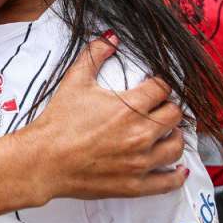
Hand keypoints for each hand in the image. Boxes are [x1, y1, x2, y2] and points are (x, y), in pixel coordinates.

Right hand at [18, 33, 187, 200]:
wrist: (44, 160)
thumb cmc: (59, 123)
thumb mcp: (75, 81)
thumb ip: (95, 54)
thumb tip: (111, 37)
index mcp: (130, 107)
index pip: (162, 89)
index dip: (159, 84)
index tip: (154, 87)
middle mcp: (140, 134)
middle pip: (174, 115)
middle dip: (168, 107)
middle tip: (159, 107)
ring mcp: (140, 162)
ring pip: (177, 146)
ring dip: (174, 136)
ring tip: (167, 132)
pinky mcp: (135, 185)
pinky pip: (167, 182)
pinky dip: (176, 175)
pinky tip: (178, 169)